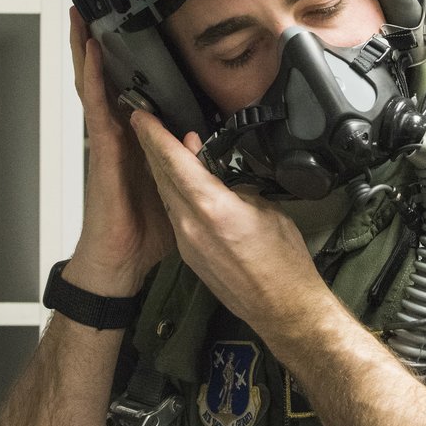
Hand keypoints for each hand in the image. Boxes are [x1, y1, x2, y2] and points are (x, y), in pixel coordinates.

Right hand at [68, 8, 174, 293]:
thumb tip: (217, 147)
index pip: (132, 90)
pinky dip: (93, 78)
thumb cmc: (144, 230)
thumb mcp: (183, 189)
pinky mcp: (102, 151)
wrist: (121, 259)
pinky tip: (92, 53)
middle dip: (101, 43)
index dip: (129, 61)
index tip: (134, 29)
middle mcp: (118, 135)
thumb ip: (196, 164)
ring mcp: (106, 141)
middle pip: (108, 79)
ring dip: (87, 49)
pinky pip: (96, 107)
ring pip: (94, 84)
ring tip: (84, 15)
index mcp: (137, 140)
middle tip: (97, 6)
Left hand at [129, 109, 328, 332]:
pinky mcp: (189, 255)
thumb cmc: (284, 262)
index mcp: (213, 208)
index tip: (141, 115)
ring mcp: (187, 242)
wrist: (282, 310)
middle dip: (152, 147)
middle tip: (144, 122)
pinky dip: (173, 193)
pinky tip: (179, 184)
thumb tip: (221, 177)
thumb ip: (235, 188)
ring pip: (166, 195)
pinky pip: (175, 215)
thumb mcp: (265, 210)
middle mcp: (192, 225)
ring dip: (162, 170)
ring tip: (161, 146)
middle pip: (163, 176)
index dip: (155, 135)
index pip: (175, 162)